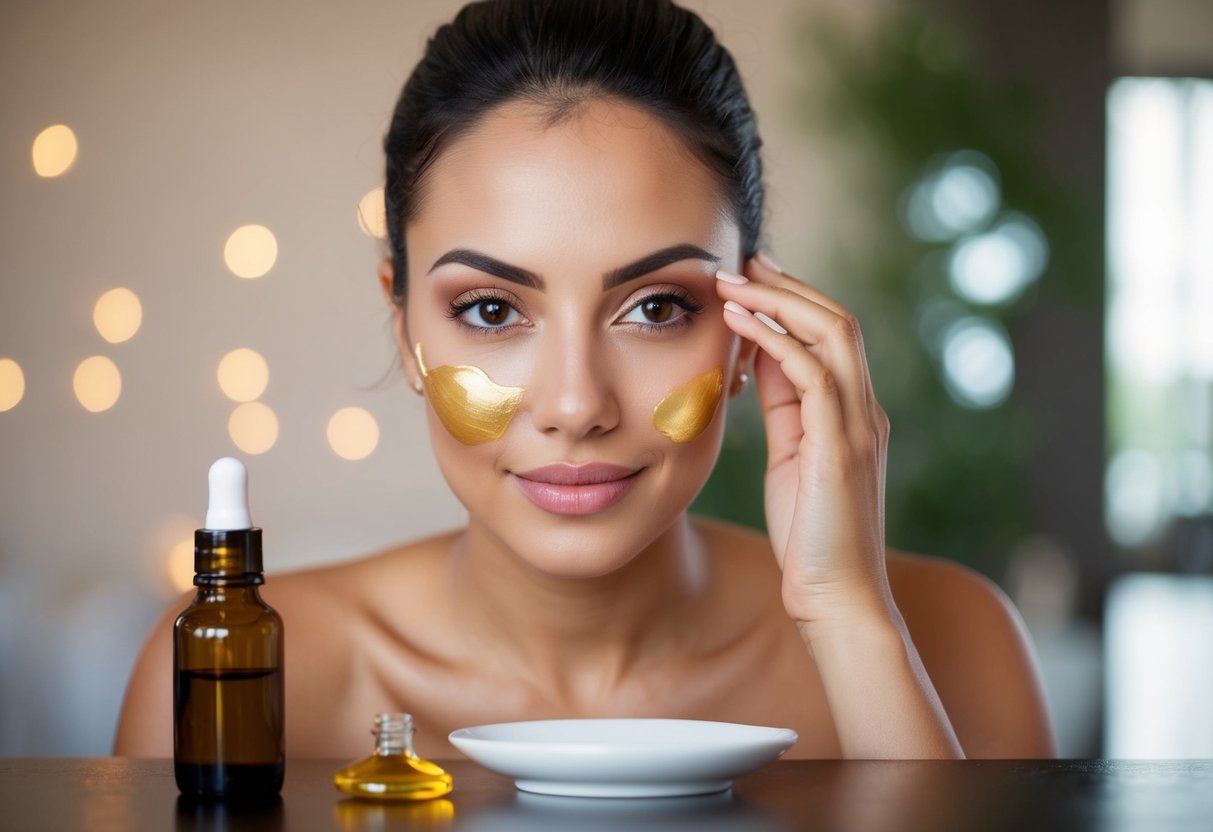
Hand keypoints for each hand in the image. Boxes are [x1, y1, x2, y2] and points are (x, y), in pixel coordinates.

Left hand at [716, 255, 892, 625]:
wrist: (837, 597)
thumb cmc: (810, 535)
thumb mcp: (792, 457)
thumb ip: (784, 407)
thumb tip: (759, 357)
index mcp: (854, 411)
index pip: (831, 335)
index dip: (792, 299)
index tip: (749, 277)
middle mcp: (864, 409)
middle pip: (837, 320)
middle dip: (786, 284)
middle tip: (740, 259)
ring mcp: (858, 425)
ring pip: (832, 334)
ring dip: (779, 300)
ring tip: (731, 280)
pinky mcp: (841, 446)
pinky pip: (813, 374)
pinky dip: (776, 340)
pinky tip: (740, 323)